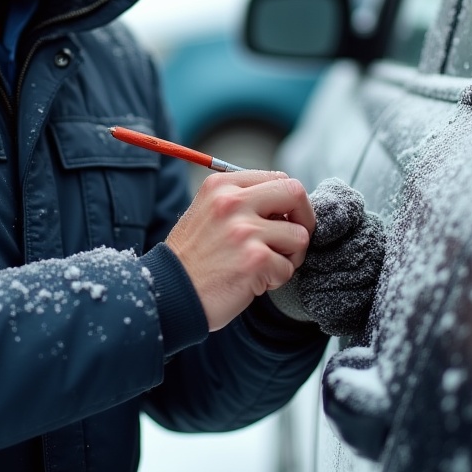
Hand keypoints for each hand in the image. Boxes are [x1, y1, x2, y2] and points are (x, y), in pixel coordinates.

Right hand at [165, 170, 313, 330]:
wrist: (167, 293)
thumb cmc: (191, 259)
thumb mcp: (206, 212)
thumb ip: (242, 201)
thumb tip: (285, 204)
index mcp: (221, 186)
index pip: (278, 178)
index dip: (289, 202)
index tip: (283, 221)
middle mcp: (232, 202)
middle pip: (295, 193)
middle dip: (304, 220)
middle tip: (292, 241)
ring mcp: (244, 230)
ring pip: (299, 236)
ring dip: (290, 256)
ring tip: (265, 266)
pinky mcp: (254, 260)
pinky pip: (288, 268)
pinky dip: (275, 280)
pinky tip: (253, 282)